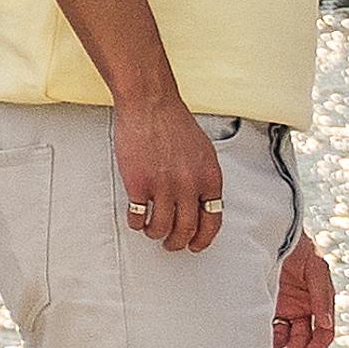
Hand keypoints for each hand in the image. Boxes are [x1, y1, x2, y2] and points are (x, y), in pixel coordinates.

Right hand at [115, 95, 224, 251]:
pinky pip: (138, 216)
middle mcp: (189, 185)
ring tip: (151, 229)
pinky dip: (137, 222)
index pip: (212, 221)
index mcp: (209, 178)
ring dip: (156, 233)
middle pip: (186, 229)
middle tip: (171, 243)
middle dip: (178, 242)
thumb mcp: (203, 152)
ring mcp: (163, 186)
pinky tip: (136, 217)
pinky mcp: (139, 184)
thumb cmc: (173, 121)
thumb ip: (204, 178)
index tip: (195, 244)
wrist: (150, 103)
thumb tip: (201, 201)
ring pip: (162, 228)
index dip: (203, 239)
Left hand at [271, 232, 337, 347]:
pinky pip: (270, 327)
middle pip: (305, 338)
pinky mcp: (267, 304)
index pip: (324, 331)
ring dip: (284, 344)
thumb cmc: (300, 248)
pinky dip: (270, 335)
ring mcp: (285, 307)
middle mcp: (303, 307)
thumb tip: (326, 324)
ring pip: (287, 336)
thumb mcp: (317, 268)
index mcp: (319, 301)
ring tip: (276, 342)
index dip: (319, 345)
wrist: (272, 233)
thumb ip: (322, 296)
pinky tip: (265, 335)